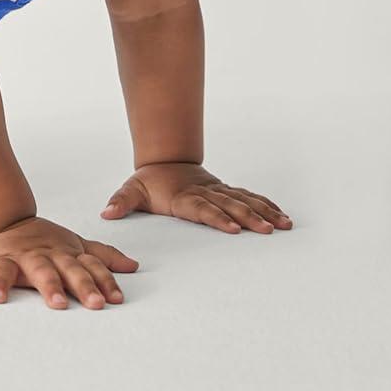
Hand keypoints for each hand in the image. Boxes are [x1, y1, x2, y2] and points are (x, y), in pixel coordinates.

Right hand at [0, 215, 138, 309]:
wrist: (1, 220)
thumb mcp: (74, 244)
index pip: (91, 266)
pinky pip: (0, 273)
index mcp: (69, 252)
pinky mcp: (0, 261)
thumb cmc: (41, 239)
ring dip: (49, 286)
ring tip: (58, 303)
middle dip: (84, 285)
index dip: (105, 281)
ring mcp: (26, 256)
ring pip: (40, 270)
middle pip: (70, 269)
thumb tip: (133, 266)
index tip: (117, 299)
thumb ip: (102, 255)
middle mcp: (51, 253)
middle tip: (95, 304)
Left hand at [100, 162, 292, 233]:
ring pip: (244, 201)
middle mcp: (205, 193)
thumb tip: (106, 213)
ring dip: (264, 212)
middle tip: (267, 229)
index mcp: (184, 197)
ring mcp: (219, 191)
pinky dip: (266, 205)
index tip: (233, 228)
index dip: (217, 218)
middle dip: (249, 217)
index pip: (202, 209)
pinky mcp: (227, 192)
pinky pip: (250, 197)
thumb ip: (121, 202)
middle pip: (229, 205)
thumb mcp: (132, 190)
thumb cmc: (149, 182)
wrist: (166, 161)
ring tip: (283, 225)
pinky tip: (283, 216)